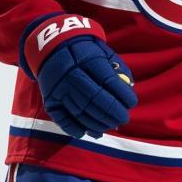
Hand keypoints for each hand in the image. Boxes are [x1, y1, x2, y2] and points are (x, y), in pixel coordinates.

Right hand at [23, 14, 137, 138]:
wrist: (53, 49)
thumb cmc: (86, 53)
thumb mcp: (103, 52)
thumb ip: (118, 69)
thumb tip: (129, 88)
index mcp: (87, 60)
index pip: (107, 80)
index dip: (121, 94)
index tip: (132, 103)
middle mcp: (70, 75)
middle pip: (93, 98)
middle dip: (111, 112)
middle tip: (124, 118)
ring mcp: (58, 89)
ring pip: (78, 110)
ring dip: (97, 123)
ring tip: (111, 125)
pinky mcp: (49, 100)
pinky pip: (61, 118)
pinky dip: (75, 128)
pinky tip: (89, 132)